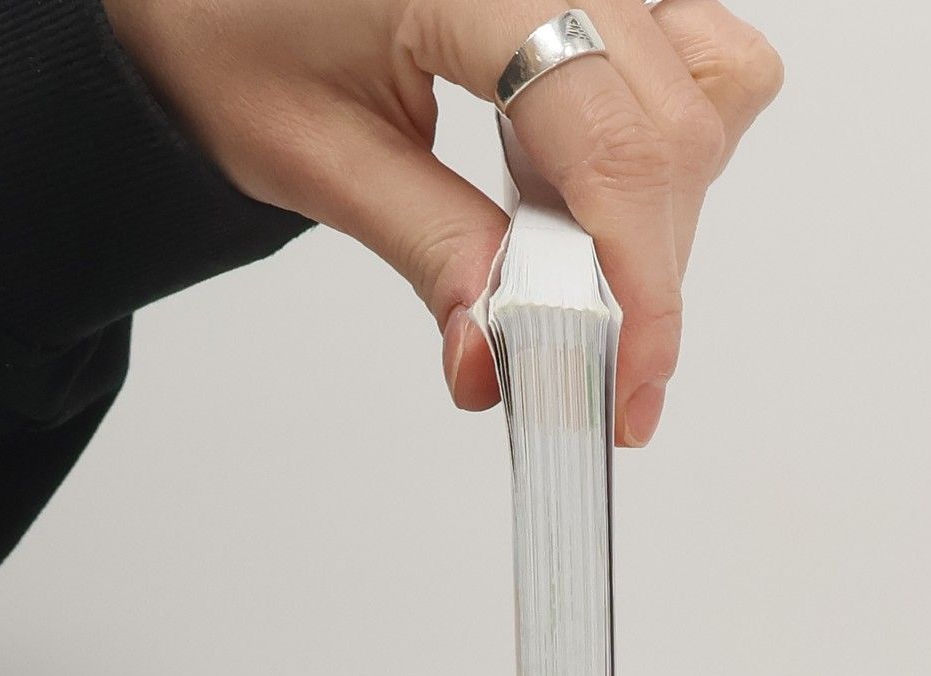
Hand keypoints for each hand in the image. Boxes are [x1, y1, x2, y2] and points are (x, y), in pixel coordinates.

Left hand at [103, 0, 782, 445]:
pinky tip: (586, 185)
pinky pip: (693, 48)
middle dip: (645, 270)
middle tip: (587, 365)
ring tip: (571, 266)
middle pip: (672, 129)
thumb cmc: (225, 25)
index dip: (640, 281)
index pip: (611, 140)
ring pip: (705, 91)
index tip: (630, 384)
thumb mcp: (310, 155)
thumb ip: (428, 250)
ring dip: (660, 210)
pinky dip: (665, 140)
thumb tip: (499, 360)